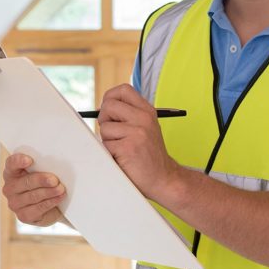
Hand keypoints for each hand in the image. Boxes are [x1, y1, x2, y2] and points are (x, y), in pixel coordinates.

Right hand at [1, 153, 66, 226]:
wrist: (50, 207)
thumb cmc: (44, 184)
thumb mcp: (42, 172)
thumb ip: (42, 167)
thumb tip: (54, 164)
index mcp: (11, 172)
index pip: (11, 164)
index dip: (19, 161)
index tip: (30, 160)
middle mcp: (10, 188)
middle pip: (25, 182)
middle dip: (41, 180)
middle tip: (55, 180)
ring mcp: (14, 203)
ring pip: (33, 196)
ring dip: (49, 192)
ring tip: (60, 189)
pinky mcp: (23, 216)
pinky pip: (38, 208)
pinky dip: (51, 202)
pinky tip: (59, 197)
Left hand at [97, 84, 181, 201]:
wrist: (164, 179)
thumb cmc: (149, 155)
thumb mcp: (146, 127)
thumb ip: (129, 115)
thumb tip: (103, 107)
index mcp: (147, 111)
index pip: (123, 90)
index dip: (110, 98)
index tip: (109, 111)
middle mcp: (143, 118)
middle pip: (109, 105)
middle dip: (104, 120)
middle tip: (112, 133)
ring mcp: (137, 132)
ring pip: (104, 128)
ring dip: (108, 140)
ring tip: (122, 149)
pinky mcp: (128, 148)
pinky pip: (106, 145)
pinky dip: (110, 154)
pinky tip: (123, 159)